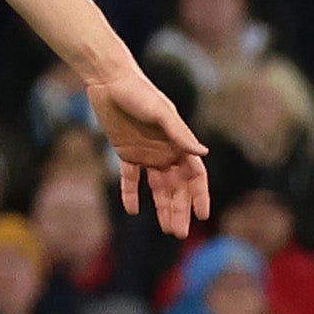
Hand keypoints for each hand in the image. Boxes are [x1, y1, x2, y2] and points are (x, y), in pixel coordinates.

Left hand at [89, 66, 212, 232]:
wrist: (109, 80)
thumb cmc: (139, 93)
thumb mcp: (161, 113)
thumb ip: (180, 134)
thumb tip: (204, 153)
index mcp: (178, 143)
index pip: (195, 175)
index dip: (200, 194)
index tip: (202, 215)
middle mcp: (166, 150)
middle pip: (177, 186)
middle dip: (180, 209)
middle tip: (179, 233)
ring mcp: (147, 153)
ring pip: (158, 187)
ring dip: (163, 207)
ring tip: (166, 229)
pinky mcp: (126, 152)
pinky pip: (130, 178)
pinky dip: (131, 194)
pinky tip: (132, 211)